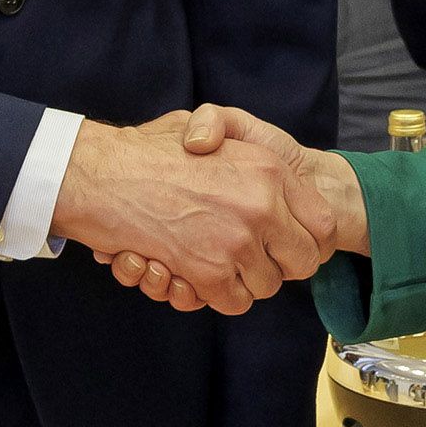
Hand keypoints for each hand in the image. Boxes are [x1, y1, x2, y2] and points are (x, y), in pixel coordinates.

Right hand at [52, 113, 323, 313]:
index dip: (309, 239)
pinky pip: (234, 301)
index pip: (322, 222)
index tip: (288, 242)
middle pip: (303, 261)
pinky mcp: (209, 271)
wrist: (103, 176)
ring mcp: (238, 241)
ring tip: (214, 260)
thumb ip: (248, 150)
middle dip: (281, 265)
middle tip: (253, 258)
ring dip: (244, 280)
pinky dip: (216, 296)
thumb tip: (270, 182)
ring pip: (267, 285)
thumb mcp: (207, 125)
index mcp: (270, 169)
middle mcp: (263, 205)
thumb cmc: (149, 150)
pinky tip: (192, 273)